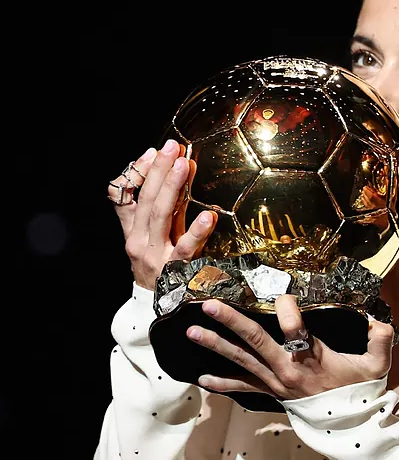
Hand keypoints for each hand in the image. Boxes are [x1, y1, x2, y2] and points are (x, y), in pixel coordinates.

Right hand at [111, 140, 214, 289]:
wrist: (157, 311)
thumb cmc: (155, 265)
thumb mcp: (146, 236)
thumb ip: (147, 206)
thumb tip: (155, 166)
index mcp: (132, 231)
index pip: (128, 196)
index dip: (141, 173)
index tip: (157, 151)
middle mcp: (139, 241)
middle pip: (147, 201)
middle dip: (160, 172)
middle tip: (174, 148)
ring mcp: (156, 256)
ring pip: (161, 218)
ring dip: (173, 189)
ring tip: (185, 166)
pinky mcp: (175, 271)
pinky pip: (186, 249)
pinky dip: (197, 232)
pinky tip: (208, 216)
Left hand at [188, 295, 393, 399]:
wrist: (348, 425)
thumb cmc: (360, 390)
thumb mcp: (377, 364)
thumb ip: (380, 338)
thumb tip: (377, 317)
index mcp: (311, 358)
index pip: (295, 330)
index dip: (287, 311)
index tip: (282, 294)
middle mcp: (287, 369)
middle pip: (255, 341)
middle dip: (231, 321)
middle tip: (209, 305)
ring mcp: (275, 382)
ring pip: (242, 360)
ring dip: (216, 345)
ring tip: (193, 332)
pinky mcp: (271, 392)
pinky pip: (242, 387)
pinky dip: (221, 383)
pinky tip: (202, 377)